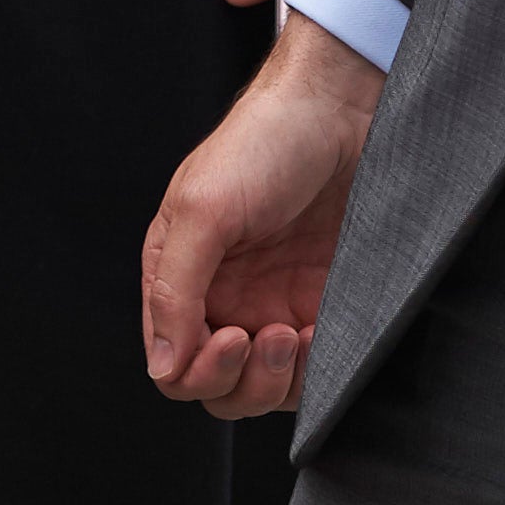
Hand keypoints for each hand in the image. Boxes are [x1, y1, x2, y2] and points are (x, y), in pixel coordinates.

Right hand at [138, 17, 382, 418]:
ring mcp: (273, 307)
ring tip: (297, 332)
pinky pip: (311, 373)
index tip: (231, 335)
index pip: (171, 361)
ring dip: (279, 380)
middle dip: (240, 379)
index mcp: (179, 275)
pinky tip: (322, 331)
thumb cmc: (264, 143)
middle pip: (215, 388)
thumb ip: (173, 289)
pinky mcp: (321, 309)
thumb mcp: (203, 209)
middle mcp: (223, 298)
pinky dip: (317, 370)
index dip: (198, 368)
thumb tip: (162, 365)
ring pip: (262, 391)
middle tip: (269, 333)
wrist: (343, 113)